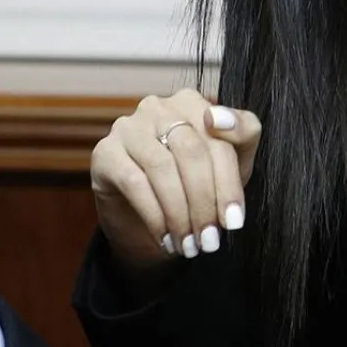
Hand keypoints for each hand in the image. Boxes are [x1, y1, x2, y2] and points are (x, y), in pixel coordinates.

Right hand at [90, 89, 261, 274]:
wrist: (145, 219)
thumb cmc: (192, 185)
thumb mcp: (230, 164)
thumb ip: (243, 134)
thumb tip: (220, 120)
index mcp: (191, 102)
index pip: (223, 135)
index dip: (230, 182)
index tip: (234, 222)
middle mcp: (157, 107)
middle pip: (192, 151)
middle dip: (204, 201)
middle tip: (210, 239)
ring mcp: (127, 127)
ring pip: (162, 168)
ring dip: (180, 213)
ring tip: (190, 243)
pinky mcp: (104, 152)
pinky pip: (134, 183)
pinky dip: (154, 216)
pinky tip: (165, 237)